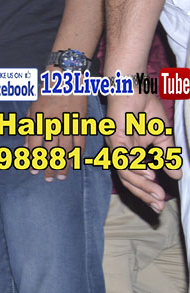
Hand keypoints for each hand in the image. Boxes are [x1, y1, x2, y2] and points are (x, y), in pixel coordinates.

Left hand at [25, 88, 87, 181]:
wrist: (66, 78)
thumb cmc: (45, 92)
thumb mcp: (32, 107)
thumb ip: (29, 127)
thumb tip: (26, 146)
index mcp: (39, 119)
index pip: (36, 144)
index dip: (34, 159)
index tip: (33, 170)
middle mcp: (53, 123)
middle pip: (51, 150)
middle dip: (48, 166)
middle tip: (47, 178)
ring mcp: (68, 123)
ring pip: (66, 149)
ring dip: (64, 165)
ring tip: (61, 176)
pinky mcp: (81, 122)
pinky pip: (80, 141)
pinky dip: (78, 153)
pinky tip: (75, 162)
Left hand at [107, 90, 179, 210]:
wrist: (135, 87)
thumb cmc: (144, 109)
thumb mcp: (162, 137)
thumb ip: (167, 156)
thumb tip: (178, 176)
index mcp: (130, 153)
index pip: (136, 178)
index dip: (147, 192)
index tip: (160, 205)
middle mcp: (120, 151)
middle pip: (128, 179)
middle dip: (144, 194)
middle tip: (159, 206)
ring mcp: (116, 144)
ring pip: (125, 171)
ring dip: (142, 184)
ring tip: (158, 193)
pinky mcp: (114, 136)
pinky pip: (121, 156)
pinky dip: (134, 167)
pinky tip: (148, 174)